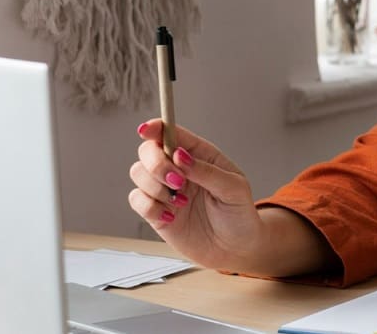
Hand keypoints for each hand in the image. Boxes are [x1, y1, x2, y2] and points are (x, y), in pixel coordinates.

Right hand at [129, 119, 261, 270]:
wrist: (235, 248)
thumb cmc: (239, 214)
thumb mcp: (234, 189)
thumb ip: (206, 171)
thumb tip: (180, 155)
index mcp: (200, 155)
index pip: (171, 133)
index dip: (155, 128)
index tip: (145, 130)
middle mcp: (178, 169)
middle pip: (148, 151)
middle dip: (157, 164)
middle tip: (178, 181)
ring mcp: (165, 189)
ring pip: (138, 173)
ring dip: (155, 187)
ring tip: (181, 202)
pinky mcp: (156, 211)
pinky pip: (137, 200)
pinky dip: (150, 207)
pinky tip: (171, 216)